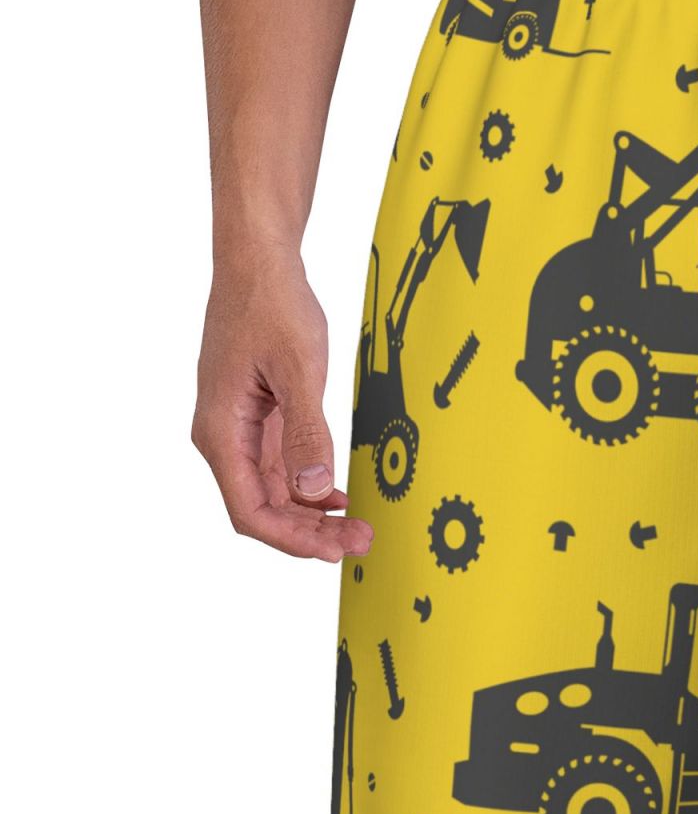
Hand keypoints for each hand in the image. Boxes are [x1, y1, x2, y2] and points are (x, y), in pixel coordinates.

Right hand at [192, 252, 371, 561]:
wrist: (258, 262)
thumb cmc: (271, 305)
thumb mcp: (299, 369)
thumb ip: (307, 432)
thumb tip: (311, 492)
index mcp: (221, 432)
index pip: (250, 510)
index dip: (292, 540)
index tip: (333, 551)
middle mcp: (224, 437)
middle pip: (263, 508)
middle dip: (310, 533)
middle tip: (360, 542)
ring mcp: (241, 429)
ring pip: (274, 491)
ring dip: (312, 514)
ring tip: (357, 525)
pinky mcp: (258, 417)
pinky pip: (281, 467)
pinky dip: (309, 485)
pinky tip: (338, 495)